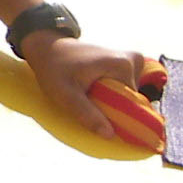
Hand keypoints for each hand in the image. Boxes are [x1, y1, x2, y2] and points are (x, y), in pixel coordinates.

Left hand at [25, 32, 155, 136]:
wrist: (49, 47)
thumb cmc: (54, 69)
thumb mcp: (65, 94)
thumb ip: (86, 113)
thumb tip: (110, 134)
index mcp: (123, 66)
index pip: (131, 103)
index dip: (114, 115)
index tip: (95, 116)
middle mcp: (134, 60)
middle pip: (130, 98)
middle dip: (111, 106)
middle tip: (87, 102)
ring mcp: (132, 59)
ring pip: (128, 94)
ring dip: (110, 100)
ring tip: (89, 95)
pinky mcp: (126, 63)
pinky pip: (124, 87)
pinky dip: (111, 93)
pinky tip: (95, 91)